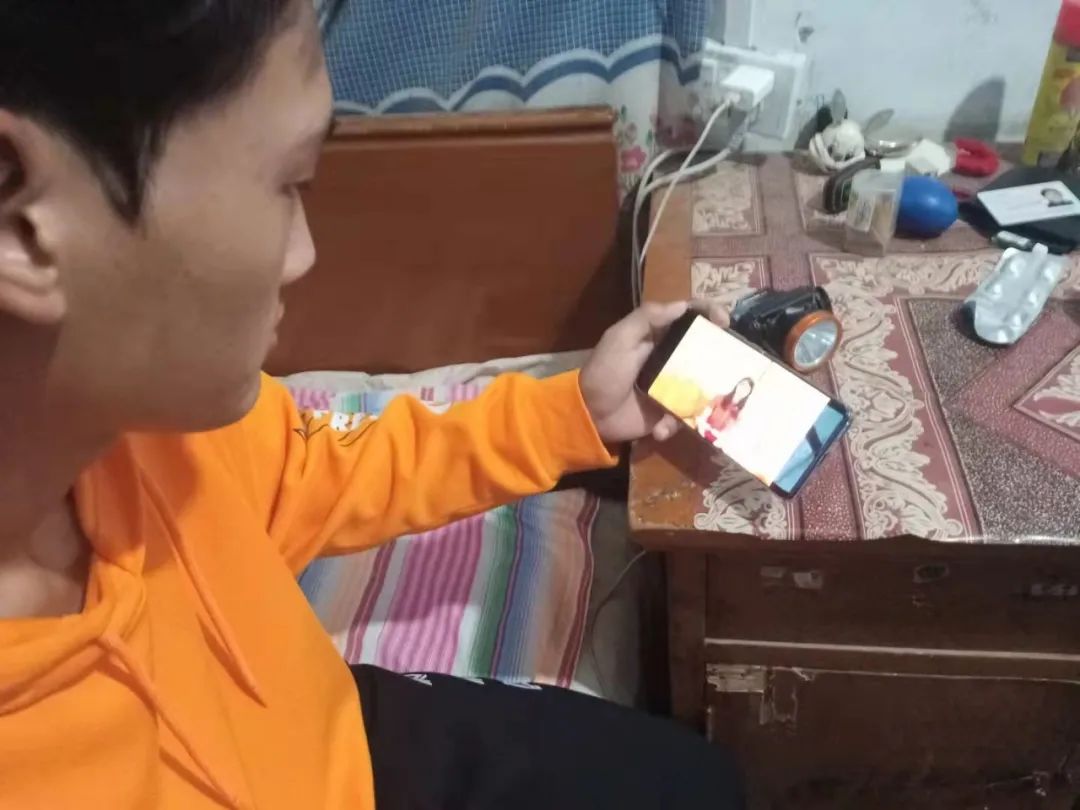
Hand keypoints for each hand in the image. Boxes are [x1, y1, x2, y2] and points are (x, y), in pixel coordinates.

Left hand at [580, 301, 728, 444]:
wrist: (589, 415)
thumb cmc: (604, 372)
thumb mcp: (619, 339)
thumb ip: (646, 318)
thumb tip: (682, 305)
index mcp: (657, 336)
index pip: (688, 316)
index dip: (709, 313)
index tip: (724, 322)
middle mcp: (670, 358)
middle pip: (704, 350)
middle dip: (721, 356)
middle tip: (733, 363)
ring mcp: (672, 386)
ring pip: (703, 386)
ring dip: (705, 396)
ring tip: (700, 404)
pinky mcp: (669, 412)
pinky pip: (685, 415)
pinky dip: (673, 423)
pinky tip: (659, 427)